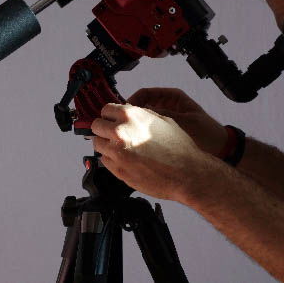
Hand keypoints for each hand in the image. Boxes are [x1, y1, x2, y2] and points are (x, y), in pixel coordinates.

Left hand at [91, 103, 208, 200]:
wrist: (187, 173)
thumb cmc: (179, 148)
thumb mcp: (162, 120)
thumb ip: (141, 114)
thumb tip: (127, 112)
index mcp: (131, 116)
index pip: (105, 110)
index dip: (110, 115)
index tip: (111, 119)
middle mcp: (120, 132)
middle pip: (96, 126)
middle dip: (104, 129)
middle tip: (112, 134)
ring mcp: (117, 152)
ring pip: (98, 144)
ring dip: (106, 145)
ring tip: (121, 148)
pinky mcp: (118, 170)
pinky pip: (105, 161)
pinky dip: (111, 159)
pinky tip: (126, 159)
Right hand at [127, 87, 227, 156]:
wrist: (221, 149)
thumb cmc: (208, 133)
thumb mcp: (184, 122)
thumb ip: (162, 116)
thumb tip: (139, 113)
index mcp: (173, 96)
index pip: (145, 93)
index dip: (132, 101)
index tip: (123, 112)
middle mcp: (168, 105)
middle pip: (142, 105)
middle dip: (132, 114)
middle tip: (123, 125)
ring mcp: (167, 118)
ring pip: (144, 118)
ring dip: (137, 125)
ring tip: (130, 134)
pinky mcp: (167, 130)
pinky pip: (150, 128)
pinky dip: (144, 133)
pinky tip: (139, 141)